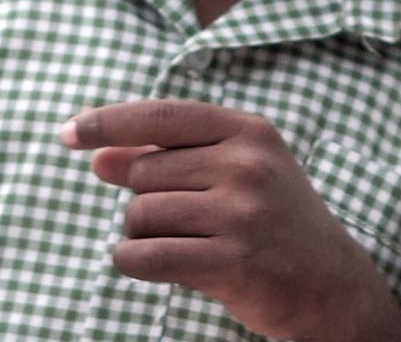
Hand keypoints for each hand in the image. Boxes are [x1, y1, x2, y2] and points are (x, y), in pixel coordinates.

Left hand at [62, 100, 400, 341]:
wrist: (331, 284)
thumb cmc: (272, 223)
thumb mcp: (232, 176)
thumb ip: (168, 160)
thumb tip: (97, 157)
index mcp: (249, 131)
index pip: (162, 115)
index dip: (108, 122)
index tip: (69, 133)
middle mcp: (247, 163)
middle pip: (143, 172)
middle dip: (144, 199)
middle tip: (187, 220)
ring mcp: (242, 211)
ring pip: (141, 214)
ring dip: (143, 235)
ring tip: (187, 244)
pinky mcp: (232, 260)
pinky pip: (145, 256)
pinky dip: (134, 261)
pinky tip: (154, 264)